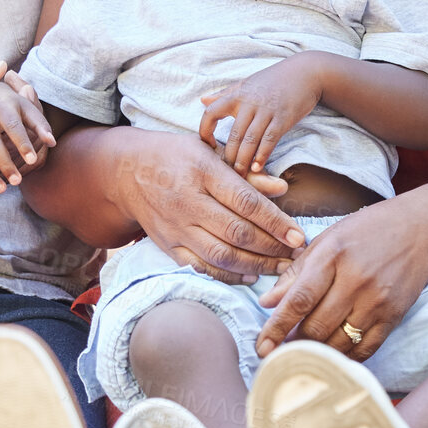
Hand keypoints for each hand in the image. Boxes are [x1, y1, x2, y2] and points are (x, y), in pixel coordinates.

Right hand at [0, 80, 55, 192]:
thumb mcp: (28, 108)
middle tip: (17, 182)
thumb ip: (40, 124)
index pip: (13, 126)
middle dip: (4, 164)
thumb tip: (52, 142)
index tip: (33, 161)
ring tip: (1, 189)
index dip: (23, 144)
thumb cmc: (12, 106)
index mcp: (2, 107)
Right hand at [102, 128, 304, 284]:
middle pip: (237, 233)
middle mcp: (188, 202)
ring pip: (221, 255)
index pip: (246, 202)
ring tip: (281, 269)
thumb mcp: (211, 151)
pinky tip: (249, 276)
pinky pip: (200, 267)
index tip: (299, 237)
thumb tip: (282, 189)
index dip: (275, 223)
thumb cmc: (177, 156)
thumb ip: (247, 174)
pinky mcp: (167, 245)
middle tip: (297, 256)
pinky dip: (227, 276)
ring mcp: (176, 227)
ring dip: (256, 266)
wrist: (128, 171)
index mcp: (203, 172)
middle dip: (272, 249)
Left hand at [198, 55, 323, 174]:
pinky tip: (257, 167)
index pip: (211, 112)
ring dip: (243, 160)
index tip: (208, 144)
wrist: (306, 73)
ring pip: (250, 140)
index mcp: (237, 95)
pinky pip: (269, 140)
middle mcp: (249, 103)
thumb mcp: (246, 83)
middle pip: (233, 134)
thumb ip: (225, 94)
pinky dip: (262, 156)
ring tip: (239, 174)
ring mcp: (266, 111)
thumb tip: (202, 100)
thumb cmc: (274, 79)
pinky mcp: (283, 119)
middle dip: (228, 156)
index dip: (204, 130)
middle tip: (225, 172)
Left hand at [255, 201, 427, 361]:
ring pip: (338, 342)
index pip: (299, 299)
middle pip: (316, 326)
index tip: (261, 347)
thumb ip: (297, 271)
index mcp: (333, 256)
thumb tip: (267, 301)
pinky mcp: (394, 316)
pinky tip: (332, 356)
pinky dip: (345, 357)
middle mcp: (355, 280)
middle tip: (279, 353)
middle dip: (293, 345)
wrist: (424, 229)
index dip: (276, 327)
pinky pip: (365, 348)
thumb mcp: (329, 238)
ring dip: (317, 353)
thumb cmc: (370, 230)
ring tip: (302, 354)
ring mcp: (377, 301)